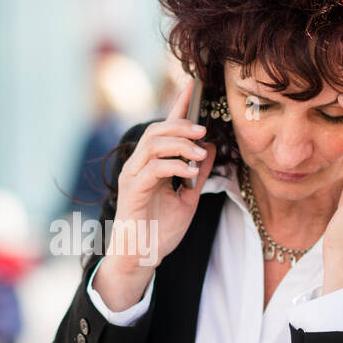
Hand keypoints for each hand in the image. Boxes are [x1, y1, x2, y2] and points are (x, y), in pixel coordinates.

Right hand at [93, 77, 216, 309]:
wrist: (141, 258)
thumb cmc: (160, 231)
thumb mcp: (188, 198)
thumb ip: (197, 173)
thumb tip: (210, 149)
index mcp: (151, 164)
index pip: (165, 128)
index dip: (179, 105)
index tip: (194, 84)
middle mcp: (138, 165)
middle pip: (157, 130)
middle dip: (182, 126)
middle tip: (203, 132)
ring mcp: (132, 176)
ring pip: (153, 144)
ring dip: (179, 145)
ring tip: (198, 155)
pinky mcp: (132, 190)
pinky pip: (153, 168)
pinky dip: (174, 165)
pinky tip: (189, 172)